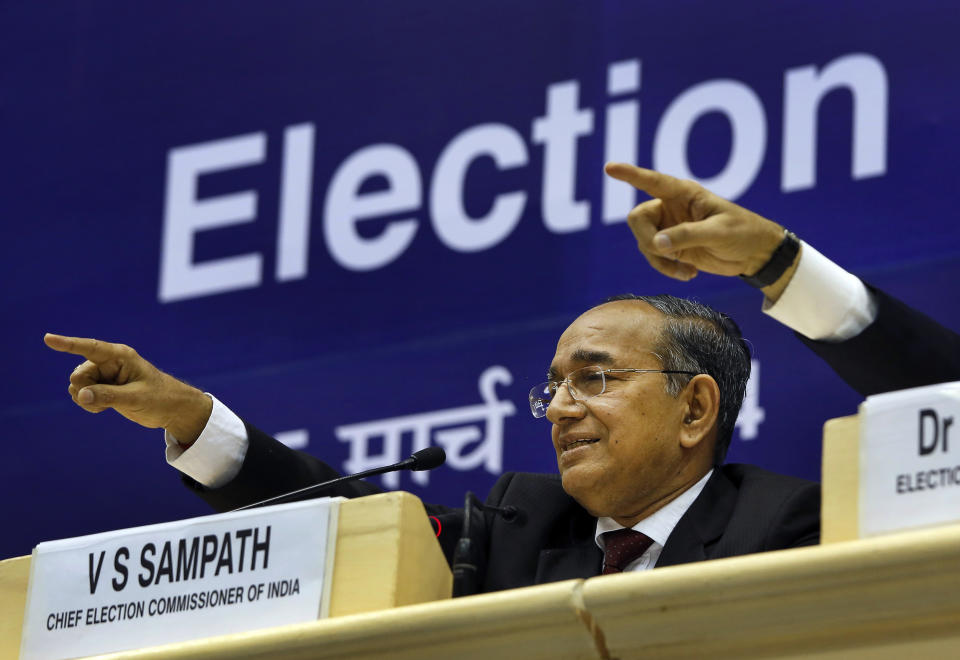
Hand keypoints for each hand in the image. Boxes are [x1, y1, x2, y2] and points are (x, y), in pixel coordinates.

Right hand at [44, 334, 211, 445]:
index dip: (68, 344)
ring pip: (77, 386)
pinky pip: (82, 395)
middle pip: (79, 375)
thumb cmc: (160, 398)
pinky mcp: (103, 388)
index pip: (90, 348)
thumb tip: (79, 395)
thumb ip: (107, 396)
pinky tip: (103, 409)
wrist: (172, 409)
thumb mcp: (135, 398)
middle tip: (106, 399)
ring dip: (86, 399)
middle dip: (85, 390)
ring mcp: (105, 375)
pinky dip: (88, 404)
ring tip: (107, 405)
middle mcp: (110, 363)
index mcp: (120, 356)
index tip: (47, 338)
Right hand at [604, 162, 789, 285]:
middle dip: (647, 239)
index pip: (652, 181)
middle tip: (665, 253)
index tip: (609, 167)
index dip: (630, 174)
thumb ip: (686, 236)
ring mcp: (670, 228)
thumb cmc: (743, 233)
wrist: (755, 255)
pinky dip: (665, 268)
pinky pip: (654, 257)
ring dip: (659, 260)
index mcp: (684, 194)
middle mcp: (671, 208)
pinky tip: (688, 273)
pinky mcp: (672, 247)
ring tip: (685, 271)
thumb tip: (656, 244)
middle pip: (638, 219)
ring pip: (643, 242)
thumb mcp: (718, 232)